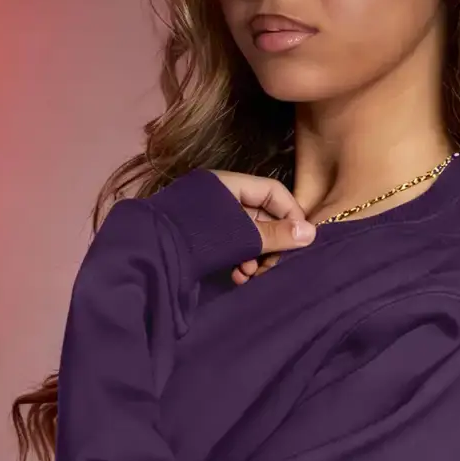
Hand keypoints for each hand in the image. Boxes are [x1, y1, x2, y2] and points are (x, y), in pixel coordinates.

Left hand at [207, 169, 315, 285]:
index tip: (300, 240)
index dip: (291, 215)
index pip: (273, 192)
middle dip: (270, 244)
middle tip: (271, 266)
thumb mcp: (241, 237)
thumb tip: (311, 233)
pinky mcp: (204, 236)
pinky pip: (231, 244)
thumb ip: (277, 235)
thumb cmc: (198, 239)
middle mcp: (222, 195)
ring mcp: (211, 216)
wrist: (149, 257)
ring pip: (247, 234)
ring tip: (250, 274)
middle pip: (262, 215)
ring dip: (255, 257)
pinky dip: (238, 260)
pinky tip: (237, 276)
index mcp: (229, 184)